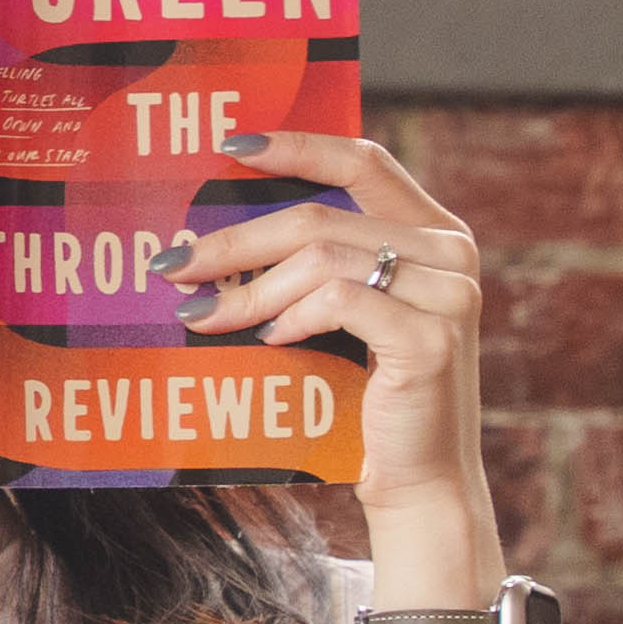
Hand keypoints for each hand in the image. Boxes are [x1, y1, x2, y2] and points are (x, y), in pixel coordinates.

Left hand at [172, 129, 492, 566]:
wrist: (417, 478)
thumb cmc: (365, 396)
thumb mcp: (340, 317)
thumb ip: (311, 269)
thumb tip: (210, 246)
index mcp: (432, 231)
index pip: (363, 161)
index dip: (296, 145)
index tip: (229, 147)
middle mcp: (450, 251)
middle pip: (320, 218)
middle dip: (234, 240)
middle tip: (172, 264)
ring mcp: (449, 293)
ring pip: (322, 260)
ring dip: (250, 288)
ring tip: (204, 316)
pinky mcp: (431, 338)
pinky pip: (340, 302)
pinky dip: (292, 317)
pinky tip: (269, 340)